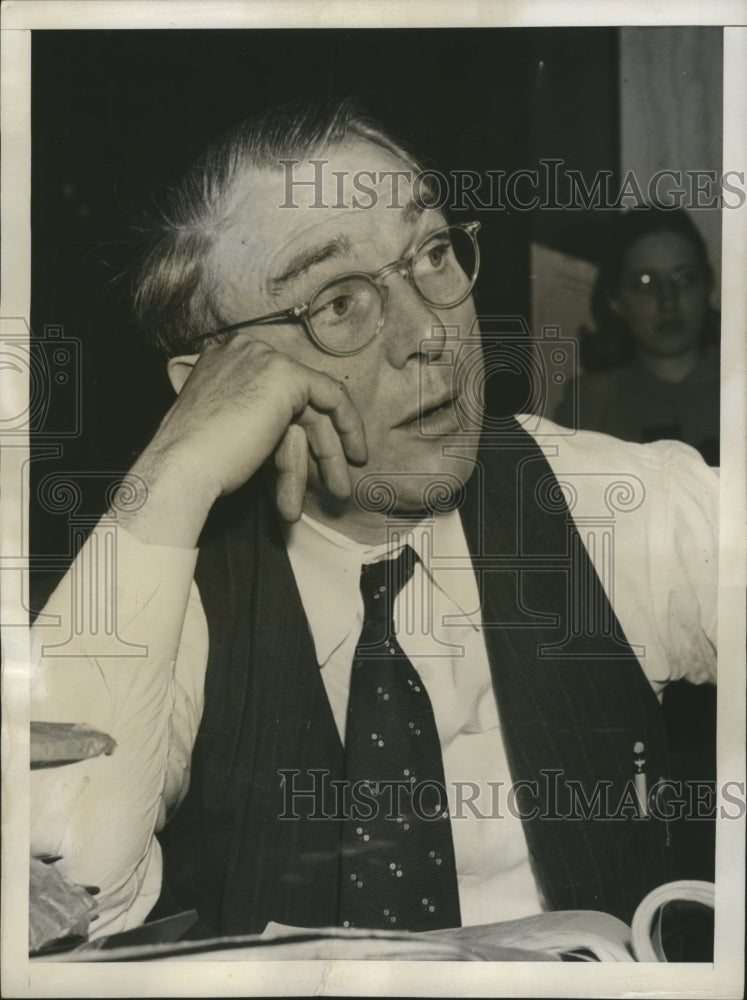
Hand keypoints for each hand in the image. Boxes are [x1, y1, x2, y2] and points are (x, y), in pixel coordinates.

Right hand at [120, 337, 366, 544]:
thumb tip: (294, 435)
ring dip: (328, 454)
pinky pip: (332, 398)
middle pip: (296, 402)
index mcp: (223, 358)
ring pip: (313, 408)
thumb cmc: (196, 460)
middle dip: (319, 445)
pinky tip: (353, 456)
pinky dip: (347, 427)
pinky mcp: (287, 376)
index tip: (311, 456)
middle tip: (334, 482)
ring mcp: (266, 359)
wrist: (183, 467)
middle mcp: (245, 349)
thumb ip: (255, 418)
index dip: (298, 426)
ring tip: (338, 491)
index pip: (275, 393)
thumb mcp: (226, 425)